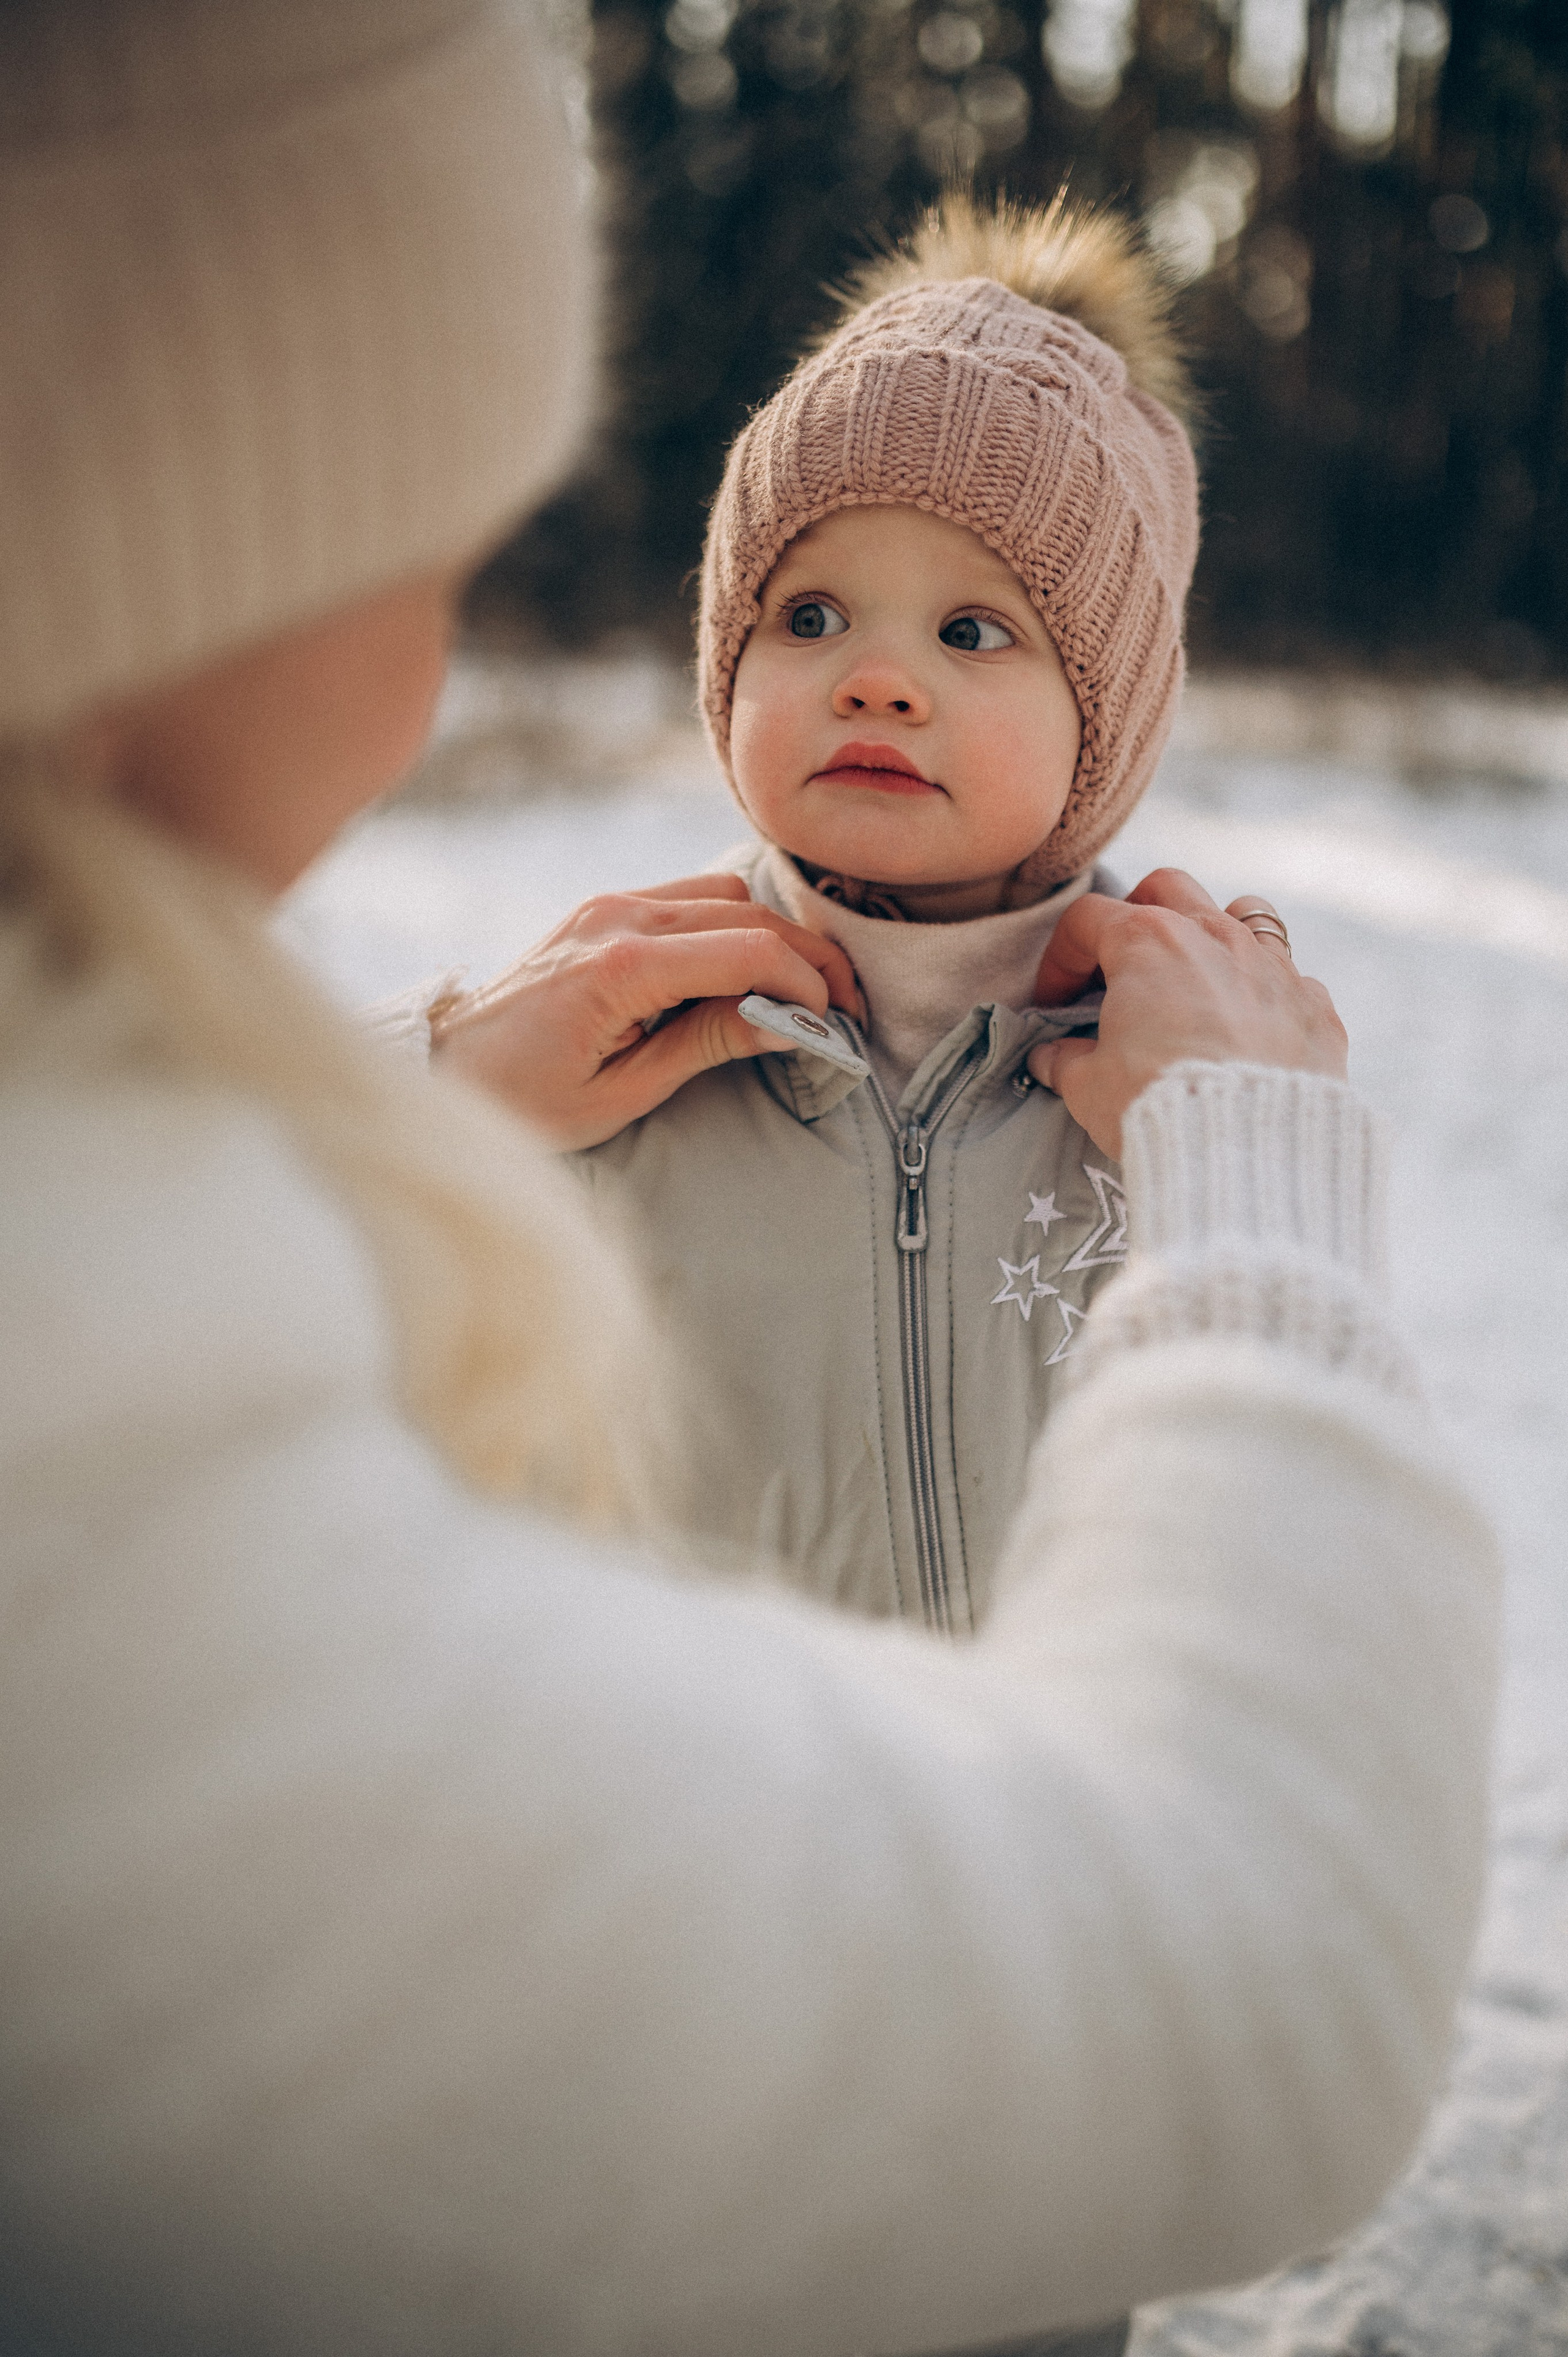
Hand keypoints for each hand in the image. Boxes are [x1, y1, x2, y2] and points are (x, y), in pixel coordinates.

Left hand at [429, 873, 860, 1148]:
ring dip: (768, 936)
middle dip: (804, 957)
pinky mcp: (600, 907)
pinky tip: (742, 972)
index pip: (747, 950)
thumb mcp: (622, 1093)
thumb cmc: (523, 1101)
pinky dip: (728, 926)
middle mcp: (615, 917)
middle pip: (745, 912)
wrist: (446, 1071)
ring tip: (796, 991)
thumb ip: (706, 1046)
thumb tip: (786, 1022)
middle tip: (841, 1004)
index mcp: (619, 967)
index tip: (834, 1022)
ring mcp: (605, 904)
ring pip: (721, 893)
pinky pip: (686, 898)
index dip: (805, 982)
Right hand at [1026, 869, 1348, 1158]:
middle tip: (1122, 966)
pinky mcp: (1313, 1005)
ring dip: (1213, 936)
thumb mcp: (1089, 1088)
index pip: (1087, 920)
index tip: (1055, 1002)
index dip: (1061, 959)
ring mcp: (1272, 964)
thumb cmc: (1159, 1105)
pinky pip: (1289, 977)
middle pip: (1167, 889)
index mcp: (1148, 943)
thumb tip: (1054, 1058)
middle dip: (1136, 915)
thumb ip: (1067, 1063)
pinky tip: (1248, 1031)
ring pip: (1242, 913)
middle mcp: (1214, 936)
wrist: (1245, 1148)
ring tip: (1196, 980)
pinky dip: (1263, 993)